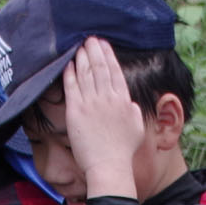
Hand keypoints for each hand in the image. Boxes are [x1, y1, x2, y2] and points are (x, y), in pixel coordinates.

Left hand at [60, 38, 146, 201]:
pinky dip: (70, 73)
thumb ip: (132, 110)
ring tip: (79, 46)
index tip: (104, 45)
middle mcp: (108, 98)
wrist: (109, 165)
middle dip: (95, 51)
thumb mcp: (137, 127)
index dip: (109, 56)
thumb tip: (128, 102)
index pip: (115, 72)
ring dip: (82, 58)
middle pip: (100, 68)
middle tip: (90, 39)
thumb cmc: (123, 151)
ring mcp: (91, 104)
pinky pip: (71, 87)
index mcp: (123, 101)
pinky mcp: (76, 111)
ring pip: (85, 74)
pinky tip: (68, 64)